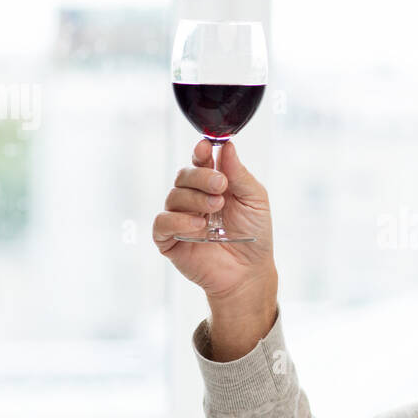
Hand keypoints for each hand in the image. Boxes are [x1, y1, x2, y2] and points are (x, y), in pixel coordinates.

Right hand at [153, 139, 275, 300]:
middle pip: (184, 175)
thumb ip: (240, 174)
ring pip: (173, 196)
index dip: (200, 152)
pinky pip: (162, 222)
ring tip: (216, 207)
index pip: (199, 162)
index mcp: (213, 185)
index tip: (205, 147)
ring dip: (195, 199)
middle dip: (202, 177)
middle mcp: (194, 199)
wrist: (249, 271)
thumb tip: (226, 146)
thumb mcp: (255, 200)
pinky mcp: (170, 239)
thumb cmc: (254, 235)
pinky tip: (198, 224)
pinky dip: (178, 220)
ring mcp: (180, 218)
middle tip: (221, 185)